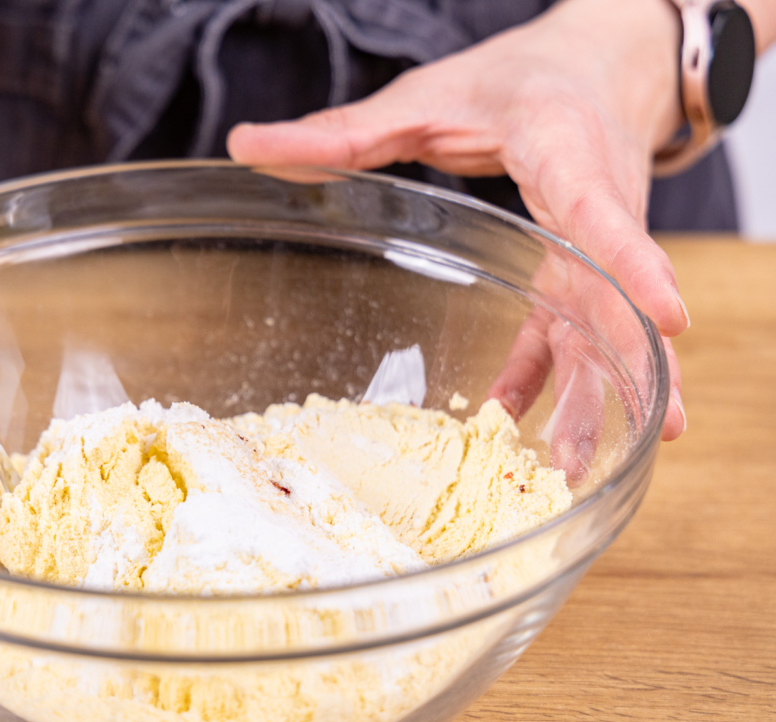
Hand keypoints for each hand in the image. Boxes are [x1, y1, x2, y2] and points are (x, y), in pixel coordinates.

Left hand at [228, 0, 687, 442]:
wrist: (597, 66)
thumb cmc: (522, 79)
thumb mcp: (428, 99)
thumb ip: (344, 129)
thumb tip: (245, 145)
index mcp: (567, 151)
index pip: (606, 213)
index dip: (637, 265)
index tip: (670, 317)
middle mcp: (596, 206)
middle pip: (621, 292)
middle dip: (634, 360)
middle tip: (653, 429)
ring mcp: (590, 247)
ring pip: (603, 325)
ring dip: (595, 392)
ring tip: (574, 462)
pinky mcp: (574, 268)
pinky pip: (565, 330)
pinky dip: (545, 375)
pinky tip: (514, 422)